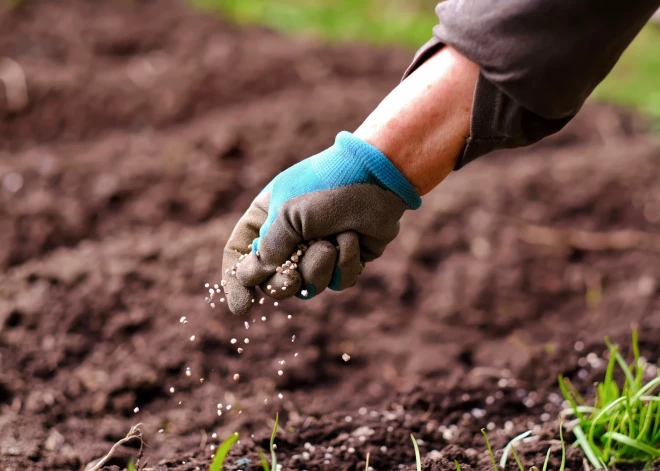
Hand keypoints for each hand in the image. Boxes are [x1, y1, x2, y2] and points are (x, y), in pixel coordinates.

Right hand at [221, 131, 420, 314]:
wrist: (378, 178)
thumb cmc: (328, 186)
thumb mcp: (288, 213)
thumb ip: (269, 248)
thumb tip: (254, 277)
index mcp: (266, 218)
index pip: (240, 254)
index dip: (237, 282)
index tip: (243, 307)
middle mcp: (289, 237)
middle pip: (272, 281)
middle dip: (283, 284)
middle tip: (291, 280)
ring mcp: (318, 250)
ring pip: (308, 286)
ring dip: (319, 267)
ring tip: (332, 241)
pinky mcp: (345, 260)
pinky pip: (338, 283)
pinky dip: (345, 263)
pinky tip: (353, 239)